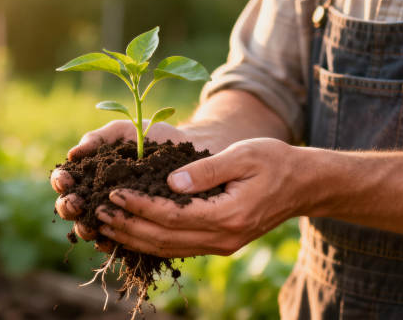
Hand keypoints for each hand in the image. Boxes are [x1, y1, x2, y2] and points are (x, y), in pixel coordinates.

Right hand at [50, 120, 194, 243]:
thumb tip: (73, 154)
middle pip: (71, 208)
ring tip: (91, 225)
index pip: (66, 181)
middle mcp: (96, 197)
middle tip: (77, 203)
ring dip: (86, 228)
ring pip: (90, 229)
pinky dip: (112, 243)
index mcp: (89, 173)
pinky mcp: (135, 230)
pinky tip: (113, 240)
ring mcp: (114, 216)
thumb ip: (99, 139)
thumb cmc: (153, 138)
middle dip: (68, 207)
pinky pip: (118, 242)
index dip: (62, 181)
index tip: (67, 179)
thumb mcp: (125, 131)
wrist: (190, 150)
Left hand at [95, 138, 315, 257]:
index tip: (113, 191)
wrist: (304, 185)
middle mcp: (223, 237)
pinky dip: (153, 242)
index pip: (172, 215)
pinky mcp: (221, 244)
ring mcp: (222, 245)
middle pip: (164, 238)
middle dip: (128, 226)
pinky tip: (132, 233)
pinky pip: (180, 247)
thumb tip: (170, 180)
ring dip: (135, 238)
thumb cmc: (275, 161)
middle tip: (98, 212)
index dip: (139, 205)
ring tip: (106, 225)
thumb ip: (206, 169)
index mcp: (228, 214)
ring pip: (169, 248)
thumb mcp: (243, 155)